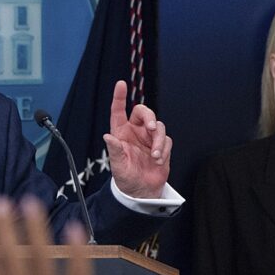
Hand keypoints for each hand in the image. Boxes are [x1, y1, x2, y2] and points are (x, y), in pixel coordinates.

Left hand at [104, 80, 170, 197]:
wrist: (141, 190)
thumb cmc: (126, 178)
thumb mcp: (118, 165)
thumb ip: (114, 150)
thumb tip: (108, 137)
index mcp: (121, 133)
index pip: (119, 111)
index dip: (119, 97)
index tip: (121, 84)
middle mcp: (135, 132)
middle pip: (144, 112)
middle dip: (150, 118)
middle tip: (152, 129)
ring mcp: (149, 138)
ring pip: (159, 126)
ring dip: (159, 140)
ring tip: (155, 155)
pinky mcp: (161, 145)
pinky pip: (167, 140)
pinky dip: (164, 149)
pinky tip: (158, 160)